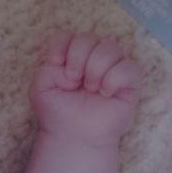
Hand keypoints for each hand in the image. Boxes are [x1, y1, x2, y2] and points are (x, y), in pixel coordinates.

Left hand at [30, 32, 140, 147]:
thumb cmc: (59, 114)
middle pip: (89, 37)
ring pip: (111, 46)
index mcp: (72, 56)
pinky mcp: (130, 83)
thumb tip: (70, 61)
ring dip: (95, 69)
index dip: (61, 45)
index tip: (54, 63)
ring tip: (91, 89)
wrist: (74, 138)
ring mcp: (113, 68)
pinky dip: (114, 79)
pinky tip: (106, 93)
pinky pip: (129, 67)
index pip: (69, 34)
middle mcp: (94, 58)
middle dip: (78, 58)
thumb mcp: (40, 87)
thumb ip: (47, 65)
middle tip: (74, 82)